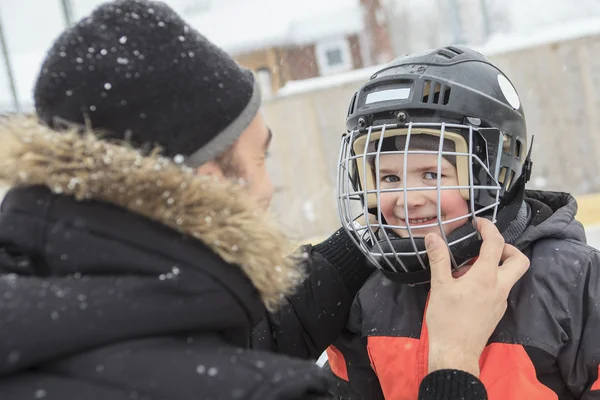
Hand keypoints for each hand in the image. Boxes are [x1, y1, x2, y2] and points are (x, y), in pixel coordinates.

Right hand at [424, 218, 529, 376]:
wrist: (456, 353)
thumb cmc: (447, 319)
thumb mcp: (439, 286)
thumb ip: (439, 259)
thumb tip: (432, 236)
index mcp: (485, 277)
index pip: (495, 244)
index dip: (489, 228)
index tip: (478, 222)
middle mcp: (499, 287)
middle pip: (519, 260)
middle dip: (507, 248)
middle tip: (486, 247)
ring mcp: (501, 301)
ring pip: (510, 276)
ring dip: (496, 265)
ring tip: (469, 268)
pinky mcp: (497, 311)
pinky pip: (500, 289)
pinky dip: (490, 281)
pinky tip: (468, 287)